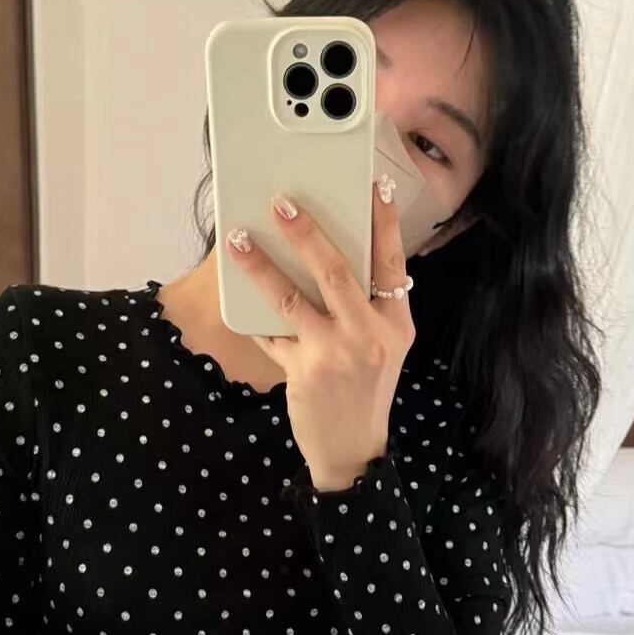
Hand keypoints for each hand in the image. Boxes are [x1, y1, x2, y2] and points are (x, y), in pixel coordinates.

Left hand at [225, 176, 414, 490]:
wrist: (353, 450)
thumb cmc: (366, 391)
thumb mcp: (383, 347)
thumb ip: (368, 308)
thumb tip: (330, 258)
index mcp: (395, 324)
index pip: (392, 262)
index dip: (384, 221)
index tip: (374, 184)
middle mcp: (368, 335)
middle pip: (336, 271)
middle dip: (306, 232)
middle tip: (282, 203)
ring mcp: (334, 355)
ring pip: (292, 298)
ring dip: (261, 266)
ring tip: (238, 241)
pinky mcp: (303, 372)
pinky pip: (272, 335)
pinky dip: (254, 317)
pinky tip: (239, 299)